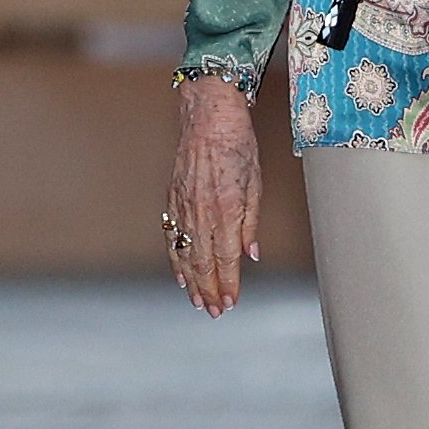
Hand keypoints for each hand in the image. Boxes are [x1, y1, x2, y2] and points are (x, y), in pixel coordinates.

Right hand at [165, 76, 263, 316]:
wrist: (208, 116)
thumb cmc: (237, 143)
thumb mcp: (255, 183)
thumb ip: (251, 222)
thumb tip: (251, 253)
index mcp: (225, 208)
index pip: (226, 257)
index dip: (229, 283)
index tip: (231, 301)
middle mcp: (200, 211)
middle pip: (204, 262)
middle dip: (210, 290)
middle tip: (215, 311)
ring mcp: (183, 206)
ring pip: (185, 253)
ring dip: (192, 281)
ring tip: (198, 301)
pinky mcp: (173, 199)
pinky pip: (172, 236)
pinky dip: (175, 258)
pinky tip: (180, 273)